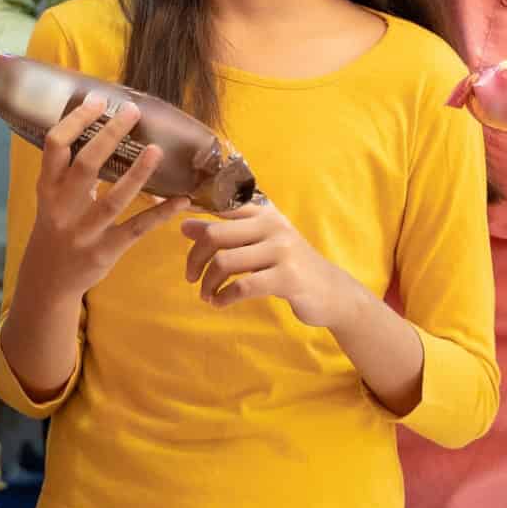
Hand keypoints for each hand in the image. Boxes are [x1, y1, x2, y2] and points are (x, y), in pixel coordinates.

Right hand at [27, 94, 189, 295]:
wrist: (49, 279)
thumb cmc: (56, 227)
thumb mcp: (52, 198)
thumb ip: (71, 170)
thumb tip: (103, 128)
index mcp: (48, 187)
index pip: (55, 145)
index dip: (76, 120)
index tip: (98, 100)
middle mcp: (63, 208)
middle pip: (86, 165)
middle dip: (110, 135)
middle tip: (133, 113)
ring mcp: (84, 231)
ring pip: (114, 199)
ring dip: (138, 174)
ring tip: (157, 151)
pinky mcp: (104, 251)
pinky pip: (136, 228)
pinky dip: (160, 213)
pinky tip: (181, 199)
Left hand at [181, 198, 360, 330]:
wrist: (331, 291)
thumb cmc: (288, 265)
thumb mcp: (259, 243)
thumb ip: (226, 232)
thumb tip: (184, 225)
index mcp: (263, 212)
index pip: (220, 204)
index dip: (194, 210)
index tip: (175, 223)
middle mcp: (272, 225)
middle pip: (215, 234)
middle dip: (195, 258)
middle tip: (190, 276)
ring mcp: (281, 250)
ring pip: (225, 262)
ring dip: (208, 283)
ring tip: (206, 295)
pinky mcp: (287, 277)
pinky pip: (242, 286)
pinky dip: (224, 297)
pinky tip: (220, 303)